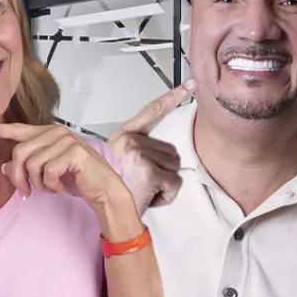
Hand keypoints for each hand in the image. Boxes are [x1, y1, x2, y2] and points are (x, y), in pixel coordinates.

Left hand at [0, 123, 131, 216]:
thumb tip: (3, 166)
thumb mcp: (46, 173)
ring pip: (32, 164)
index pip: (18, 129)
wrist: (103, 191)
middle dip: (18, 177)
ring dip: (37, 183)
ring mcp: (66, 140)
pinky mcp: (74, 152)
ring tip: (49, 188)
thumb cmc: (76, 179)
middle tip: (26, 191)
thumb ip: (26, 165)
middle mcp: (56, 133)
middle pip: (19, 153)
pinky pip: (47, 171)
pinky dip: (50, 185)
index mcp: (48, 133)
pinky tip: (59, 187)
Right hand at [107, 80, 196, 214]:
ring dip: (164, 184)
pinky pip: (174, 184)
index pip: (152, 111)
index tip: (190, 85)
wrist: (106, 211)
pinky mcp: (148, 171)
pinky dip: (166, 196)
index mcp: (122, 136)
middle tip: (141, 182)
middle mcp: (129, 141)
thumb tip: (166, 154)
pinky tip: (149, 197)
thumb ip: (141, 150)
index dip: (172, 97)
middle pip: (170, 151)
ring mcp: (138, 154)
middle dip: (163, 171)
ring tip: (143, 189)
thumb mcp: (121, 163)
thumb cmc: (113, 191)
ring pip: (175, 168)